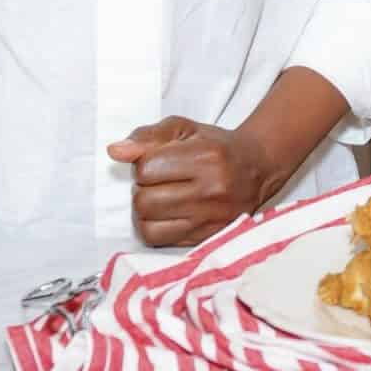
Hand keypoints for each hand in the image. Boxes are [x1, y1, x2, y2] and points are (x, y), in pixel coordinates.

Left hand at [107, 116, 275, 246]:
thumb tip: (115, 151)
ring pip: (148, 226)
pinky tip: (167, 214)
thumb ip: (148, 136)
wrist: (256, 168)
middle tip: (158, 181)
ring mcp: (210, 219)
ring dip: (147, 212)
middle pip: (144, 201)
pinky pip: (161, 242)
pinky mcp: (207, 238)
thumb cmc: (215, 146)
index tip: (157, 161)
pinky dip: (156, 228)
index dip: (143, 164)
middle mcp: (211, 190)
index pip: (146, 169)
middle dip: (143, 189)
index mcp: (205, 157)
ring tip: (160, 198)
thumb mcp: (184, 128)